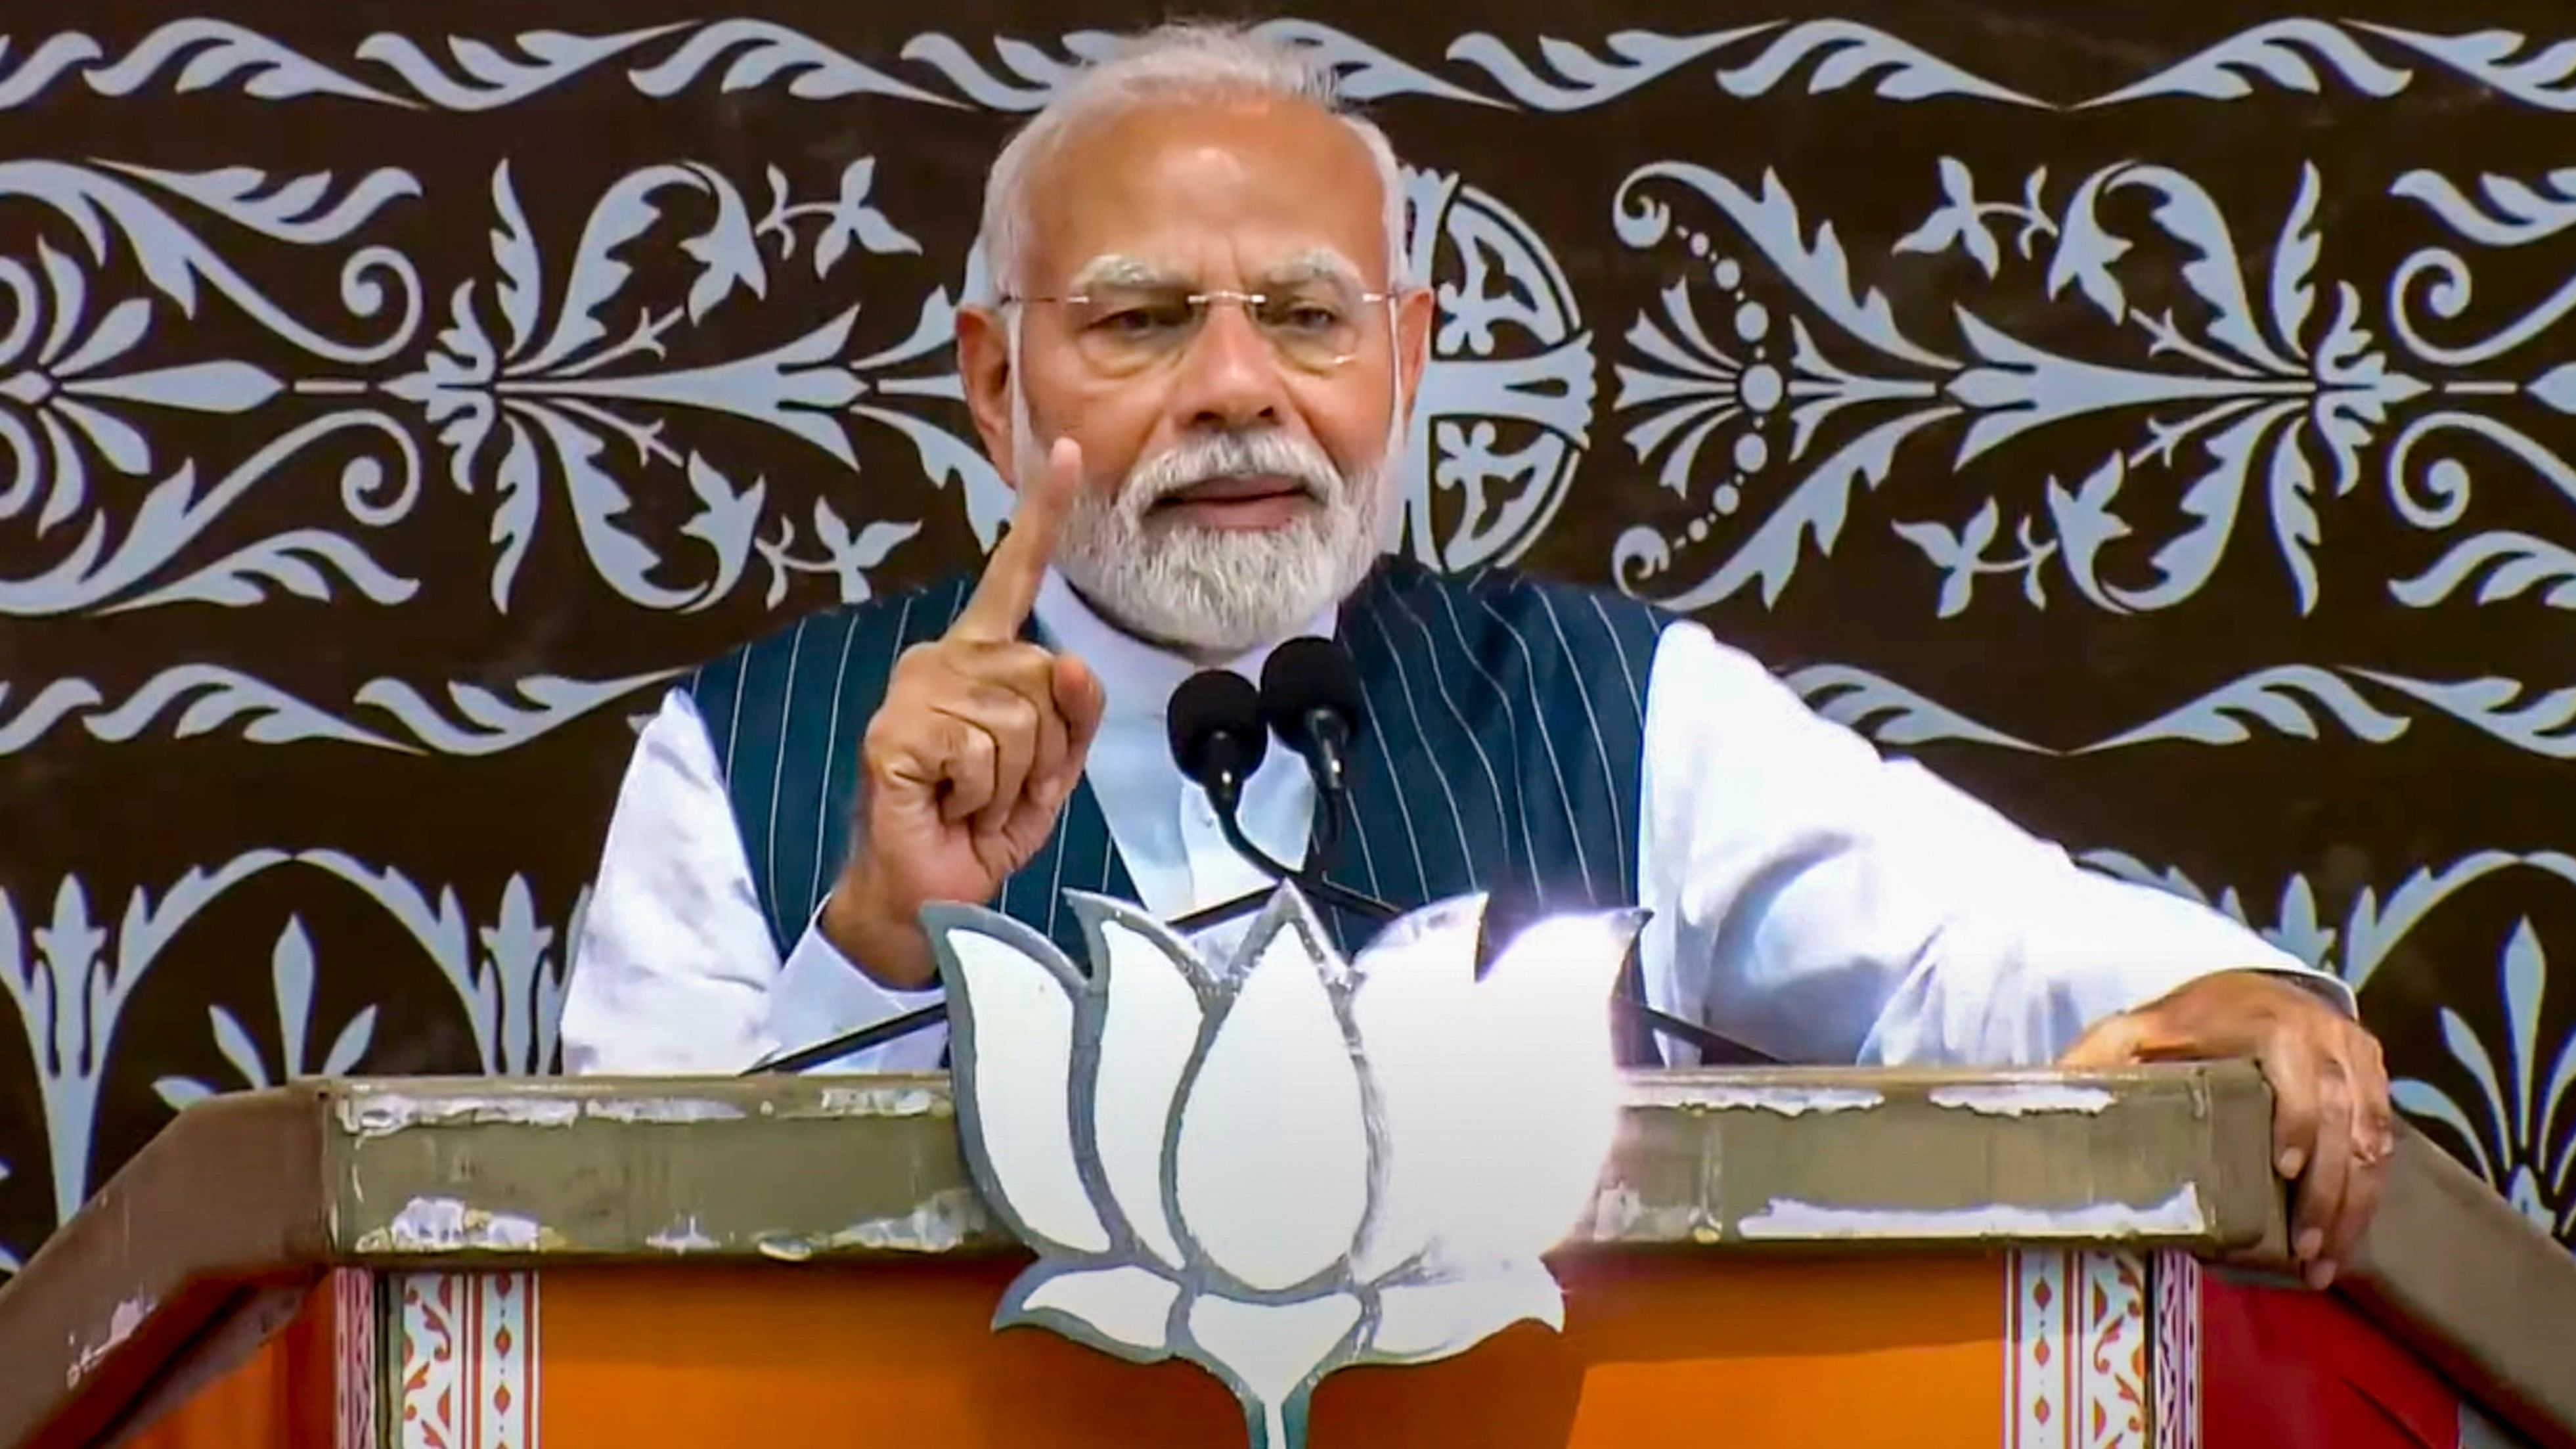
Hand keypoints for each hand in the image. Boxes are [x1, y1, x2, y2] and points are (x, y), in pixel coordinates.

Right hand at [821, 438, 1106, 987]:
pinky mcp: (894, 732)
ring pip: (1021, 719)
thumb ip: (1073, 713)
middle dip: (1043, 751)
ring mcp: (913, 692)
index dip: (1043, 514)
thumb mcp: (1051, 770)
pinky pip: (982, 752)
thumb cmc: (980, 827)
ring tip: (970, 799)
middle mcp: (941, 660)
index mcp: (978, 658)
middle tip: (995, 787)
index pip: (1015, 575)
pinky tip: (946, 805)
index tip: (1069, 452)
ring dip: (1012, 779)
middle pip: (1046, 676)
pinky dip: (979, 796)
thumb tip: (1073, 661)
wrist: (926, 894)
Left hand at [2058, 970, 2393, 1290]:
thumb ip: (2097, 1058)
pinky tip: (2344, 1238)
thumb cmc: (2181, 1023)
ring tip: (2322, 1263)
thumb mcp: (2132, 1032)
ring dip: (2352, 1206)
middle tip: (2304, 1250)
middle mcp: (2322, 1033)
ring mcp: (2355, 1057)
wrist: (2245, 989)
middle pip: (2340, 1117)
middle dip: (2327, 1191)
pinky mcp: (2374, 1080)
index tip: (2281, 1170)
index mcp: (2266, 1021)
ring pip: (2369, 1138)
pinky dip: (2368, 1194)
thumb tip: (2050, 1096)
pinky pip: (2383, 1142)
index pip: (2295, 1071)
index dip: (2294, 1119)